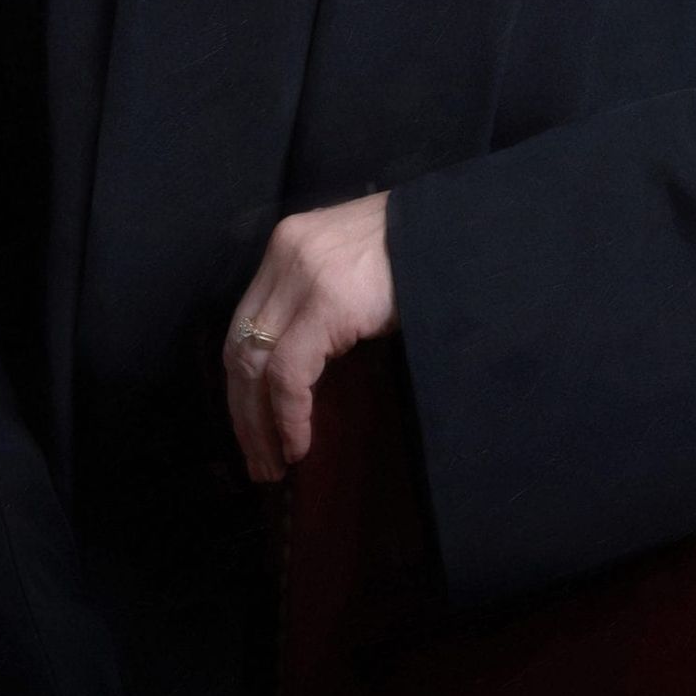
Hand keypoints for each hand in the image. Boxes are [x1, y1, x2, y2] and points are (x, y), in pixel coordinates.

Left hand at [222, 189, 398, 483]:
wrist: (456, 229)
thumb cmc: (414, 255)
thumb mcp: (350, 268)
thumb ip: (316, 302)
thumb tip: (298, 375)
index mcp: (286, 246)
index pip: (242, 326)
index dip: (240, 386)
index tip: (251, 432)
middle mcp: (284, 255)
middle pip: (239, 347)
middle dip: (243, 413)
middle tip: (259, 463)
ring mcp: (303, 276)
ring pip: (255, 365)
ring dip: (260, 425)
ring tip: (274, 466)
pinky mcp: (328, 301)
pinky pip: (289, 373)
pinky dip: (289, 415)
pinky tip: (299, 444)